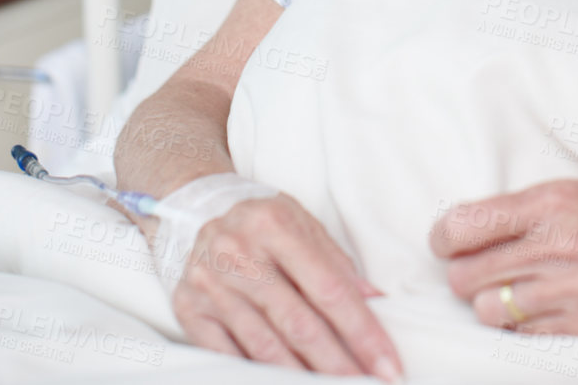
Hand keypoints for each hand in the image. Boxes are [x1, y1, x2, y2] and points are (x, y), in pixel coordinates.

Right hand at [172, 191, 402, 375]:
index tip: (387, 362)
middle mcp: (238, 254)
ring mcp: (210, 285)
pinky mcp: (190, 312)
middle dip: (339, 363)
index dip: (362, 330)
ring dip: (303, 379)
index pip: (328, 288)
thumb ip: (335, 262)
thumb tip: (374, 302)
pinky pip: (228, 357)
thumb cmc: (261, 221)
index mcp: (273, 224)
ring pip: (265, 347)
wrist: (194, 210)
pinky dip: (257, 377)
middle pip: (299, 323)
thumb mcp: (300, 223)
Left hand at [429, 179, 577, 336]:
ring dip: (492, 304)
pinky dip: (522, 326)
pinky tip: (540, 308)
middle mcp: (559, 244)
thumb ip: (526, 210)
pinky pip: (527, 335)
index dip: (444, 238)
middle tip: (478, 267)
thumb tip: (469, 228)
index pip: (464, 225)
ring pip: (491, 311)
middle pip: (467, 276)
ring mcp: (576, 289)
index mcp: (552, 201)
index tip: (448, 240)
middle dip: (464, 274)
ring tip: (511, 290)